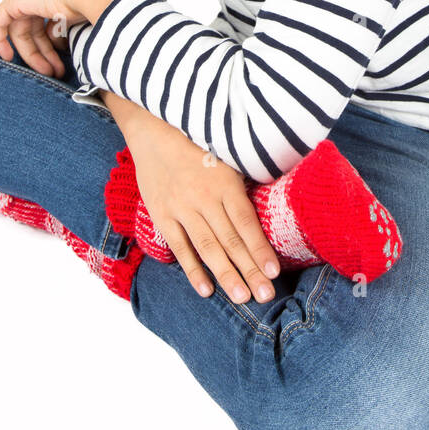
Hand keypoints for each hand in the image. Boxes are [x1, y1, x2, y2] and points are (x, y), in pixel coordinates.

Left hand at [0, 0, 86, 77]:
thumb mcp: (77, 15)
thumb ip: (62, 27)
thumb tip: (56, 43)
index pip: (41, 17)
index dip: (48, 41)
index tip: (57, 57)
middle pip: (31, 26)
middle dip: (43, 51)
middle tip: (54, 70)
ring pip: (20, 29)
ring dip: (33, 54)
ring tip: (49, 72)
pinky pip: (0, 22)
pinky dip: (1, 40)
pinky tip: (8, 57)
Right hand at [127, 116, 279, 303]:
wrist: (154, 131)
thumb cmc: (198, 146)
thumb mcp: (226, 158)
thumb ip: (243, 186)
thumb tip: (271, 210)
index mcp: (225, 183)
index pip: (247, 222)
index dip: (261, 249)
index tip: (274, 272)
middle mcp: (205, 197)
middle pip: (231, 240)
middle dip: (250, 270)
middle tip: (266, 296)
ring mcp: (182, 208)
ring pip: (208, 248)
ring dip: (226, 275)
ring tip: (242, 298)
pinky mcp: (163, 216)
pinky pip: (180, 247)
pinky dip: (192, 270)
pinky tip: (206, 290)